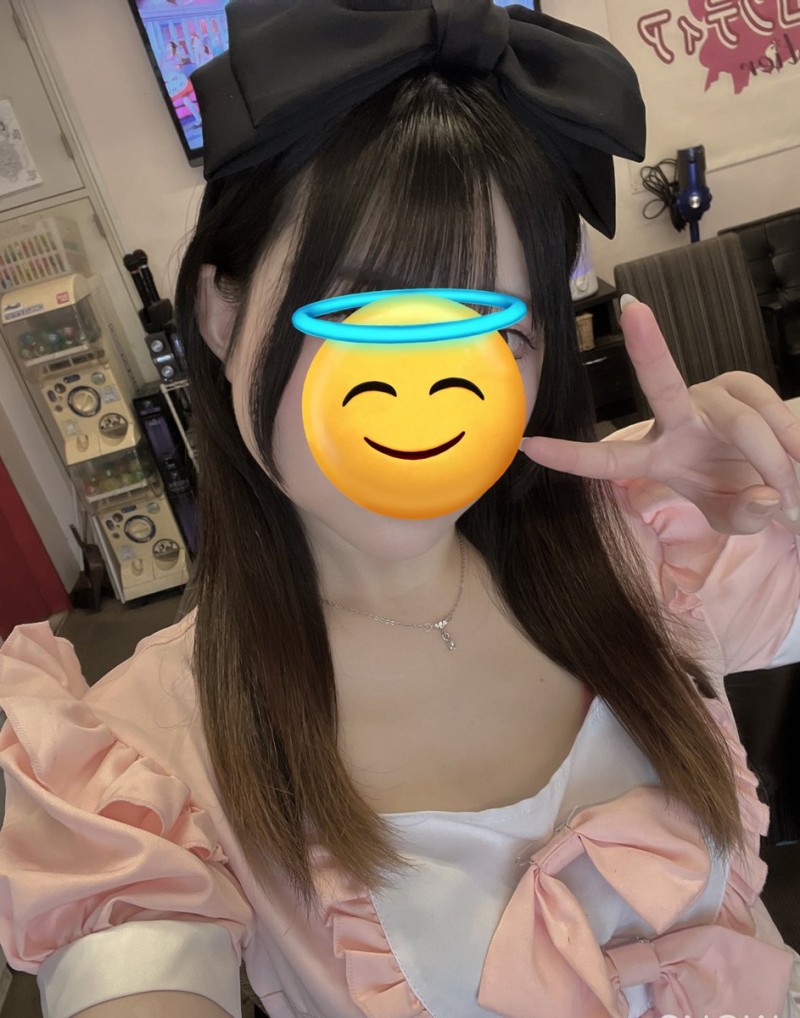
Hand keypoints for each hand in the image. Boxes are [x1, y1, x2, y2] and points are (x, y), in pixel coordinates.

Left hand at [520, 297, 799, 534]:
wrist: (777, 475)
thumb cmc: (738, 496)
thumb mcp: (734, 518)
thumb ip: (743, 515)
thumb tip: (766, 496)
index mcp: (655, 457)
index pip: (607, 461)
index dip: (570, 456)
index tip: (527, 446)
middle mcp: (676, 419)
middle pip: (661, 384)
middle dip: (647, 347)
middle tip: (634, 308)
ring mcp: (710, 397)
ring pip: (743, 423)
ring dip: (774, 461)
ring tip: (792, 493)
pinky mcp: (743, 384)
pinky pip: (771, 412)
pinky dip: (791, 443)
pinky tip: (797, 462)